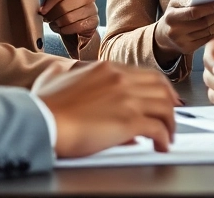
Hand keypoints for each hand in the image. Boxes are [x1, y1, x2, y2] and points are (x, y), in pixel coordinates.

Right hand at [34, 62, 177, 156]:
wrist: (42, 121)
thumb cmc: (44, 106)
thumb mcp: (52, 78)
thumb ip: (63, 73)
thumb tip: (65, 73)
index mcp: (106, 68)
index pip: (145, 74)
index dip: (159, 89)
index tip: (162, 99)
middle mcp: (121, 79)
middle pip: (161, 88)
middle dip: (171, 104)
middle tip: (171, 118)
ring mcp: (127, 99)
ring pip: (165, 107)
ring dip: (170, 124)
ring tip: (168, 137)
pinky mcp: (129, 121)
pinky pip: (158, 128)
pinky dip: (164, 139)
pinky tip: (161, 146)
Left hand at [40, 0, 98, 38]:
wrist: (82, 22)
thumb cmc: (68, 9)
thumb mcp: (60, 0)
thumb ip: (51, 1)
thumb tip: (42, 9)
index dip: (49, 3)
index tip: (42, 11)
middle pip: (64, 6)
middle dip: (53, 15)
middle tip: (48, 19)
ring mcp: (93, 8)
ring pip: (70, 18)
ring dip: (59, 23)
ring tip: (55, 24)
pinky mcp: (94, 21)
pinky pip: (77, 26)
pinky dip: (67, 30)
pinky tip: (63, 29)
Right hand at [153, 0, 213, 61]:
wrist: (163, 36)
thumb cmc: (173, 15)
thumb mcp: (174, 4)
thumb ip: (187, 0)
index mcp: (171, 17)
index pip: (195, 12)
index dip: (212, 8)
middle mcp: (176, 31)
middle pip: (204, 23)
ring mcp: (183, 42)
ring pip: (209, 32)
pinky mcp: (189, 49)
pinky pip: (208, 39)